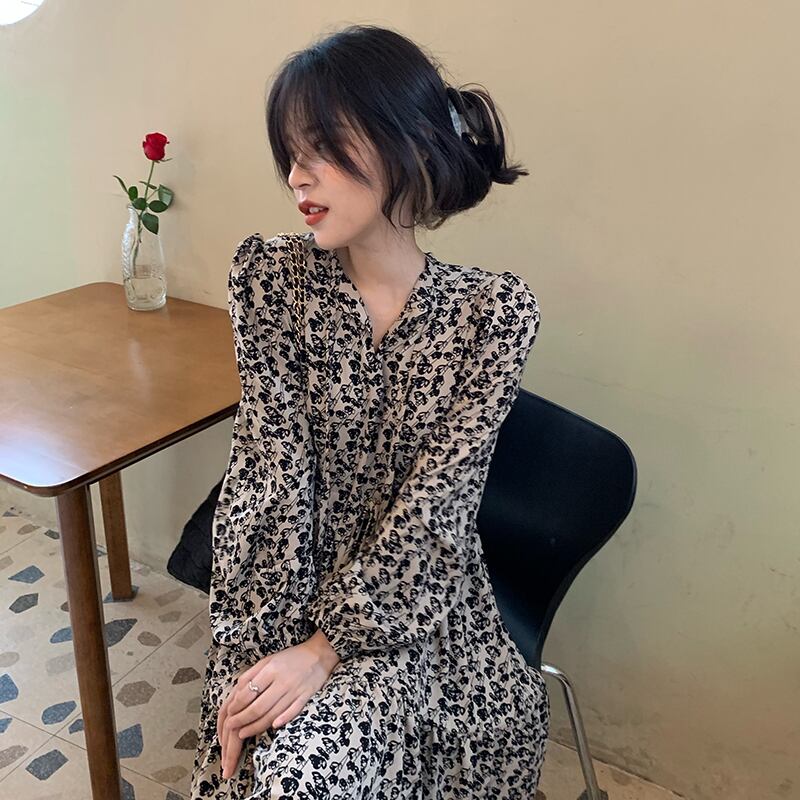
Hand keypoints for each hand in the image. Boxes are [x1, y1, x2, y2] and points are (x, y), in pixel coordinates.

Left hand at [217, 630, 339, 779]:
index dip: (236, 706)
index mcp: (271, 670)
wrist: (319, 655)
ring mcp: (295, 690)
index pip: (249, 692)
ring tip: (243, 733)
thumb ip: (252, 675)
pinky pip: (293, 712)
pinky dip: (282, 720)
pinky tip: (272, 727)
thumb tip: (236, 692)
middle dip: (242, 720)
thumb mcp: (268, 660)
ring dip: (255, 726)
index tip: (229, 714)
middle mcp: (282, 681)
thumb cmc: (290, 658)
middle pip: (258, 707)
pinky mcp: (306, 697)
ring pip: (272, 714)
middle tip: (232, 727)